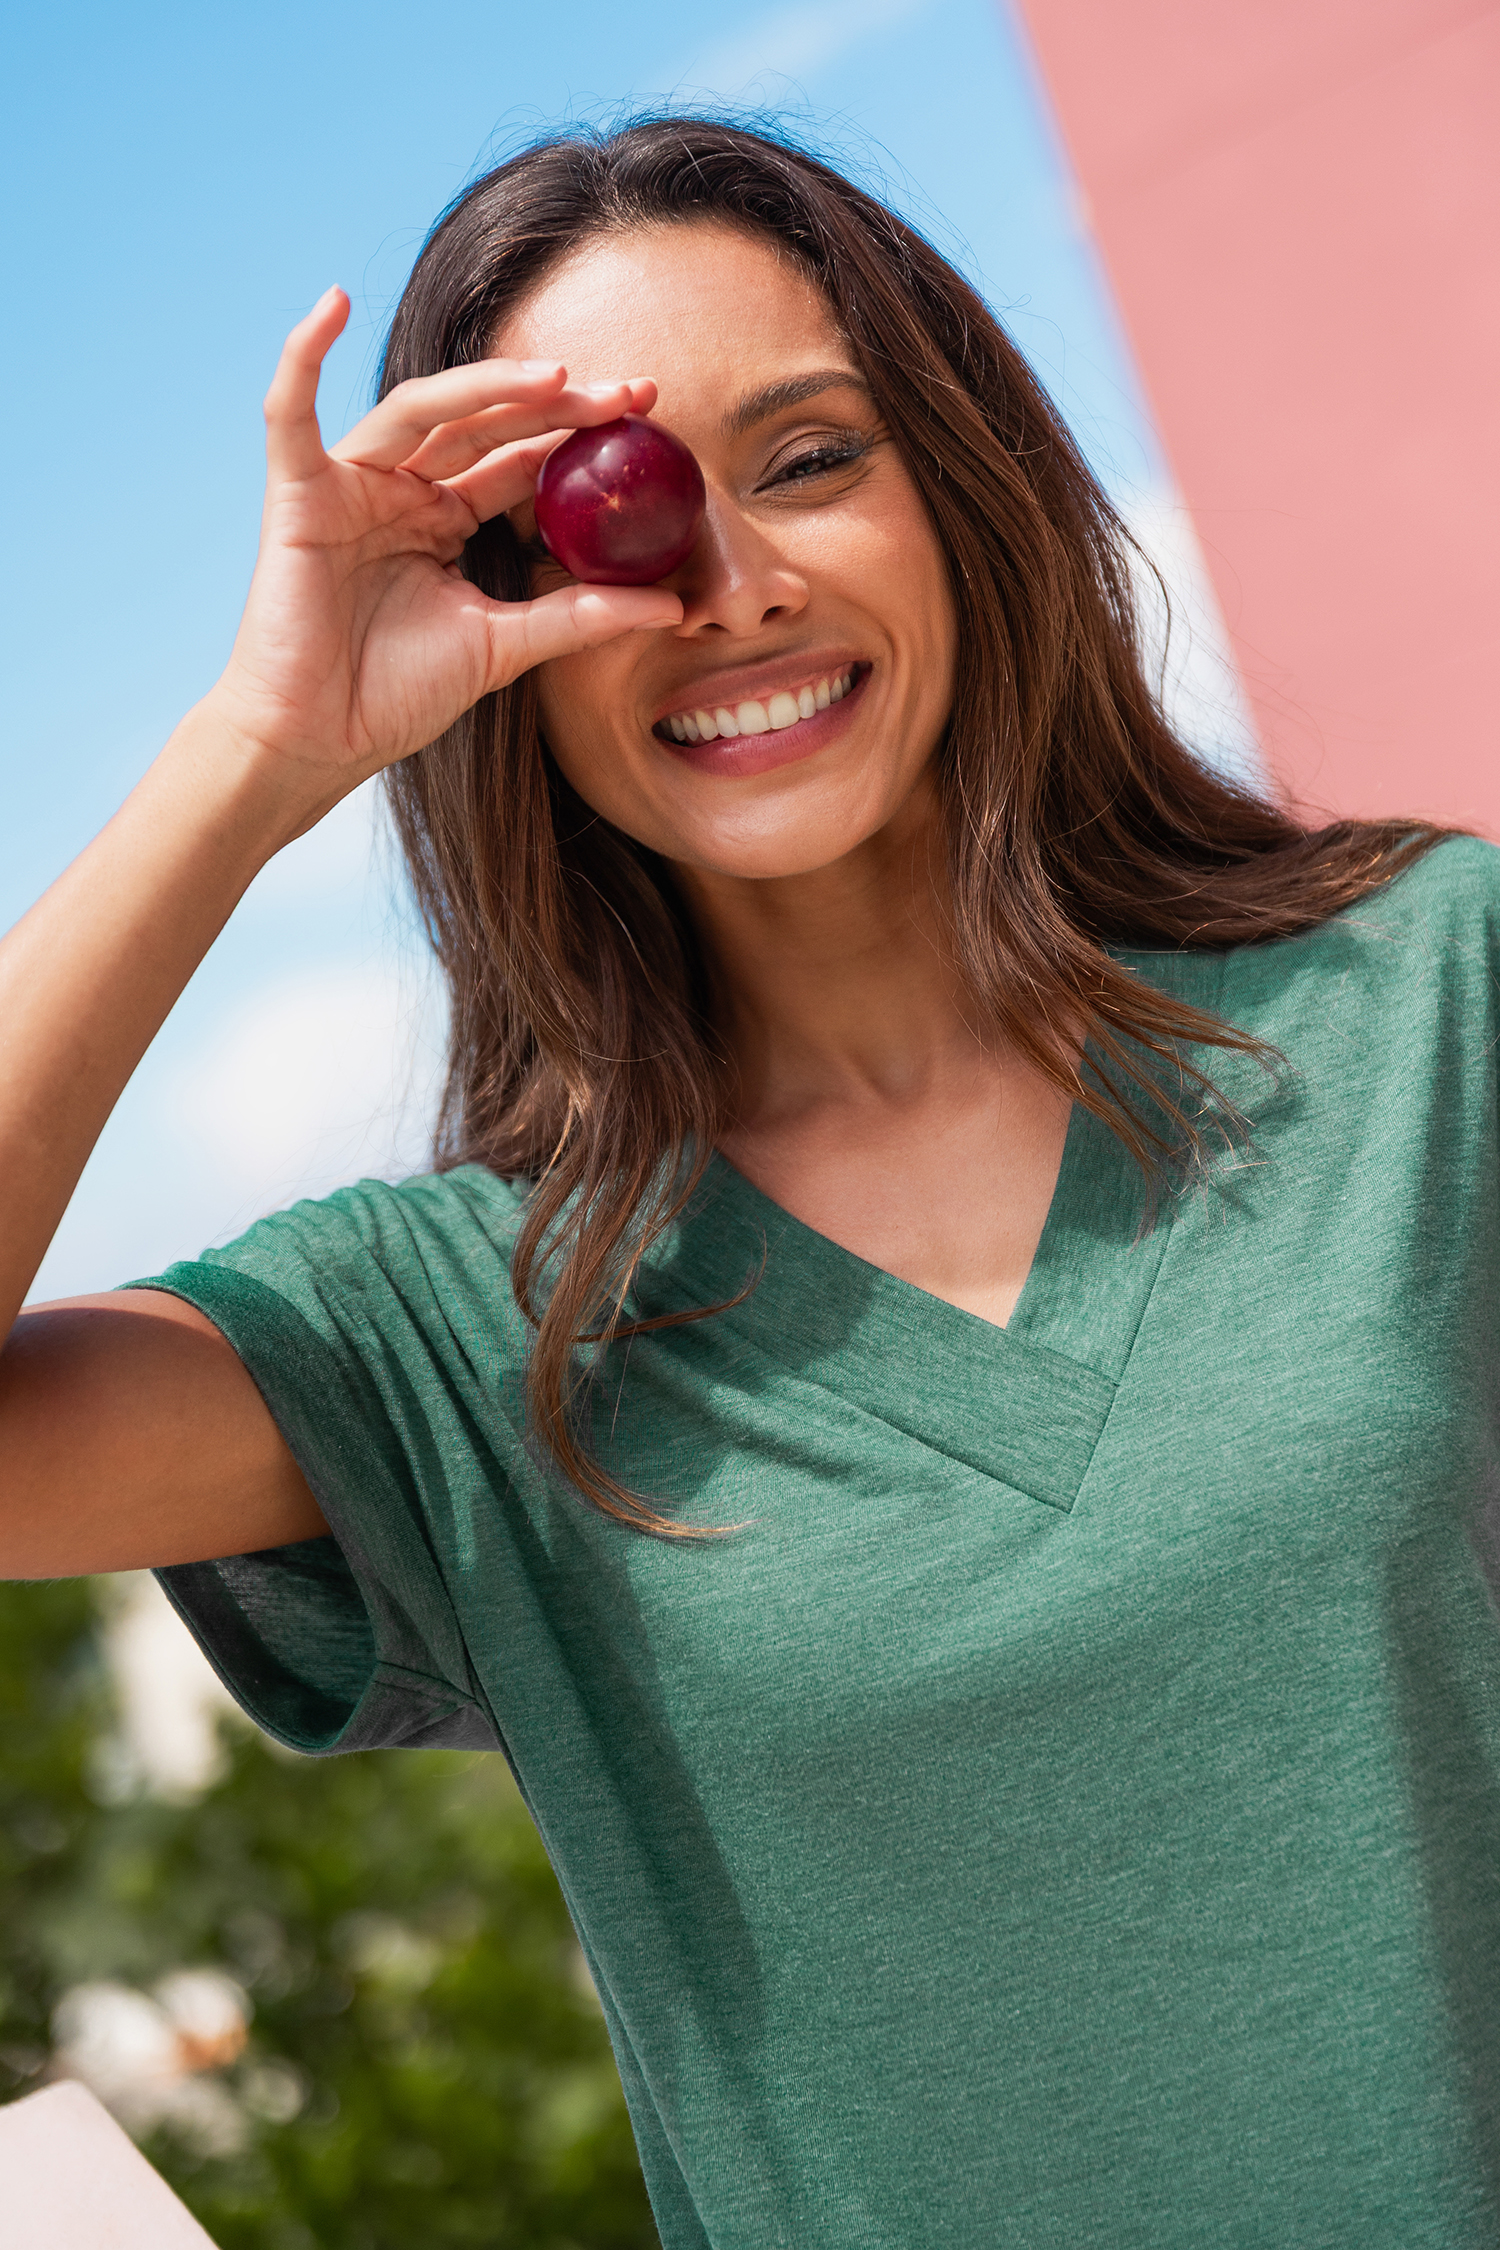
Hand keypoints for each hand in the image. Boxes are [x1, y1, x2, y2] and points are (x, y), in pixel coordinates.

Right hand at [206, 287, 681, 806]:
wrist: (318, 740)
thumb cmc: (397, 697)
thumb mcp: (505, 649)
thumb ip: (580, 619)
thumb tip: (673, 609)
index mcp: (447, 518)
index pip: (520, 459)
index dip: (579, 433)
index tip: (646, 415)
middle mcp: (402, 490)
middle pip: (483, 424)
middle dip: (555, 402)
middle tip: (627, 392)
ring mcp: (350, 486)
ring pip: (420, 410)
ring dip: (484, 385)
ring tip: (554, 376)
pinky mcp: (297, 495)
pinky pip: (289, 413)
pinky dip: (302, 356)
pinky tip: (329, 303)